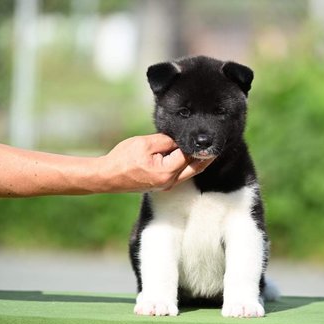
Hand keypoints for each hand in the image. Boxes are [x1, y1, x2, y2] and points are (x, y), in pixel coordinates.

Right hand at [99, 134, 213, 191]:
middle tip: (216, 148)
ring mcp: (165, 186)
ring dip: (196, 163)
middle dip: (205, 158)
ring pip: (187, 173)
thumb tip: (180, 140)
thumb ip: (166, 140)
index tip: (208, 138)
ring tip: (204, 151)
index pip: (189, 156)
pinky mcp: (160, 185)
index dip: (197, 146)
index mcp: (167, 171)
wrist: (107, 177)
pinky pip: (178, 175)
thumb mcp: (145, 143)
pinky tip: (187, 158)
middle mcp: (169, 182)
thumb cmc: (123, 159)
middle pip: (194, 169)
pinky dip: (185, 167)